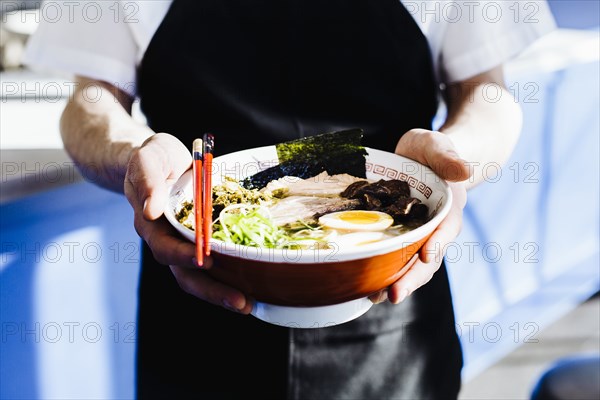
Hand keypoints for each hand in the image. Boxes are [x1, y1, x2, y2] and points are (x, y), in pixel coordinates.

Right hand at [124, 133, 251, 313]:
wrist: (160, 162)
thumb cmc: (153, 158)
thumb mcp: (147, 159)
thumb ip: (147, 180)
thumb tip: (150, 210)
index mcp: (152, 225)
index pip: (166, 248)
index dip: (183, 256)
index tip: (205, 261)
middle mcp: (168, 241)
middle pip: (186, 275)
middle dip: (212, 291)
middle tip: (240, 302)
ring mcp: (186, 245)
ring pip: (201, 277)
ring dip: (223, 293)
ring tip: (249, 306)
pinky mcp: (202, 242)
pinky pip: (217, 264)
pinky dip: (232, 277)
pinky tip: (255, 286)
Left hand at [370, 129, 469, 303]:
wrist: (420, 158)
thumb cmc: (429, 151)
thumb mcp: (436, 145)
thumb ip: (448, 156)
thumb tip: (463, 171)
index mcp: (449, 208)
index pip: (446, 230)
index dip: (437, 244)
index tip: (425, 257)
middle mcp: (436, 229)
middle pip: (429, 258)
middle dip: (412, 278)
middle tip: (393, 295)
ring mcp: (418, 237)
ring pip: (411, 266)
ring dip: (397, 282)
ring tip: (376, 297)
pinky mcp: (400, 239)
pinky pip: (394, 259)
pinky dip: (383, 272)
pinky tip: (365, 286)